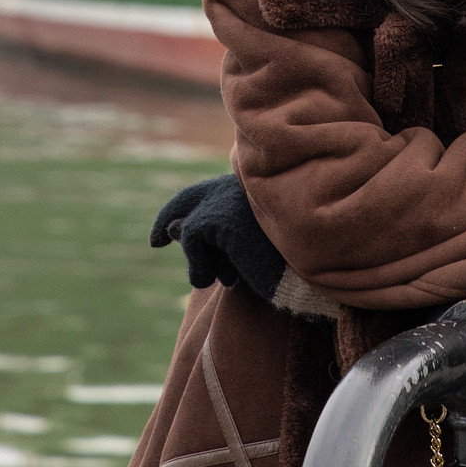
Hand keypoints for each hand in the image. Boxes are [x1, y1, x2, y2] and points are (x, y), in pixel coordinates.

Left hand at [150, 173, 285, 300]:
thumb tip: (173, 229)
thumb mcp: (244, 250)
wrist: (309, 274)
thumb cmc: (286, 265)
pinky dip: (199, 265)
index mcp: (251, 189)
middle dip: (168, 218)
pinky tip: (225, 279)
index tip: (169, 227)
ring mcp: (230, 199)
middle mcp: (239, 186)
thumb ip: (213, 236)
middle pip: (189, 198)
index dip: (185, 208)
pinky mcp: (222, 217)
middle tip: (156, 241)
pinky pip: (191, 240)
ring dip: (199, 258)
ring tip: (226, 276)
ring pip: (189, 227)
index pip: (206, 192)